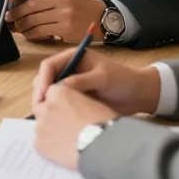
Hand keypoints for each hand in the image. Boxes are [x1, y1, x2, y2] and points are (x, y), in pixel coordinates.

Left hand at [5, 0, 102, 41]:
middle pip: (32, 5)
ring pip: (34, 19)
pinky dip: (31, 33)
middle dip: (16, 11)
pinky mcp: (66, 28)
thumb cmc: (75, 1)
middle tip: (8, 16)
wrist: (97, 17)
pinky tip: (27, 33)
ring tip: (16, 26)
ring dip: (21, 24)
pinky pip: (41, 31)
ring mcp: (65, 13)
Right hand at [32, 45, 160, 115]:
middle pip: (45, 79)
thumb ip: (82, 81)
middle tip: (40, 110)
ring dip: (46, 103)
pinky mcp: (75, 99)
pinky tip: (56, 121)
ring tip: (47, 117)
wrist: (138, 95)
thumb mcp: (102, 78)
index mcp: (73, 57)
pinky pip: (59, 104)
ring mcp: (71, 85)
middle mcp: (69, 69)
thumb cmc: (122, 80)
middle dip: (41, 93)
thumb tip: (58, 88)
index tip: (43, 97)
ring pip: (50, 93)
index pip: (49, 65)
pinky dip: (55, 111)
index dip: (43, 80)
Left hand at [33, 83, 117, 169]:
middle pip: (42, 108)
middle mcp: (45, 106)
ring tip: (67, 141)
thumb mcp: (91, 101)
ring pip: (41, 127)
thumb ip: (76, 99)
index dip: (60, 102)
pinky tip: (63, 151)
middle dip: (51, 116)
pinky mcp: (40, 145)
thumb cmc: (103, 123)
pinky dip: (49, 147)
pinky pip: (41, 144)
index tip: (68, 111)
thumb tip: (76, 106)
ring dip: (50, 131)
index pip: (51, 93)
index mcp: (58, 91)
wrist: (102, 147)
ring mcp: (41, 126)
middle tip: (66, 126)